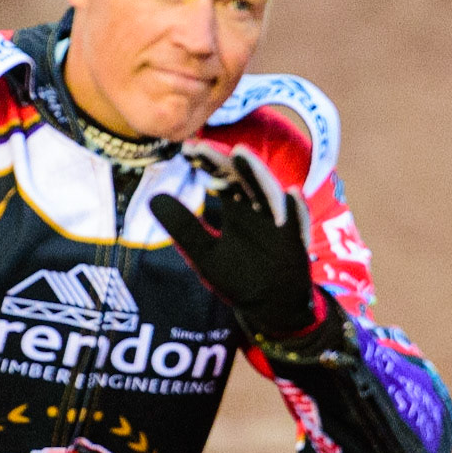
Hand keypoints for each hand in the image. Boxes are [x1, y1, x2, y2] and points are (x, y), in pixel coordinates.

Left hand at [150, 143, 322, 337]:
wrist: (270, 306)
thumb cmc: (239, 277)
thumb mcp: (204, 253)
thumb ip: (183, 227)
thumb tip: (153, 199)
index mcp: (236, 207)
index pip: (222, 177)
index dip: (207, 162)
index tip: (187, 148)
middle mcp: (258, 209)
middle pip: (243, 178)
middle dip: (226, 161)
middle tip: (205, 146)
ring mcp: (279, 223)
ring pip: (268, 193)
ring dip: (257, 174)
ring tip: (241, 155)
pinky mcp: (295, 242)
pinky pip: (298, 222)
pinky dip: (296, 208)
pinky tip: (292, 193)